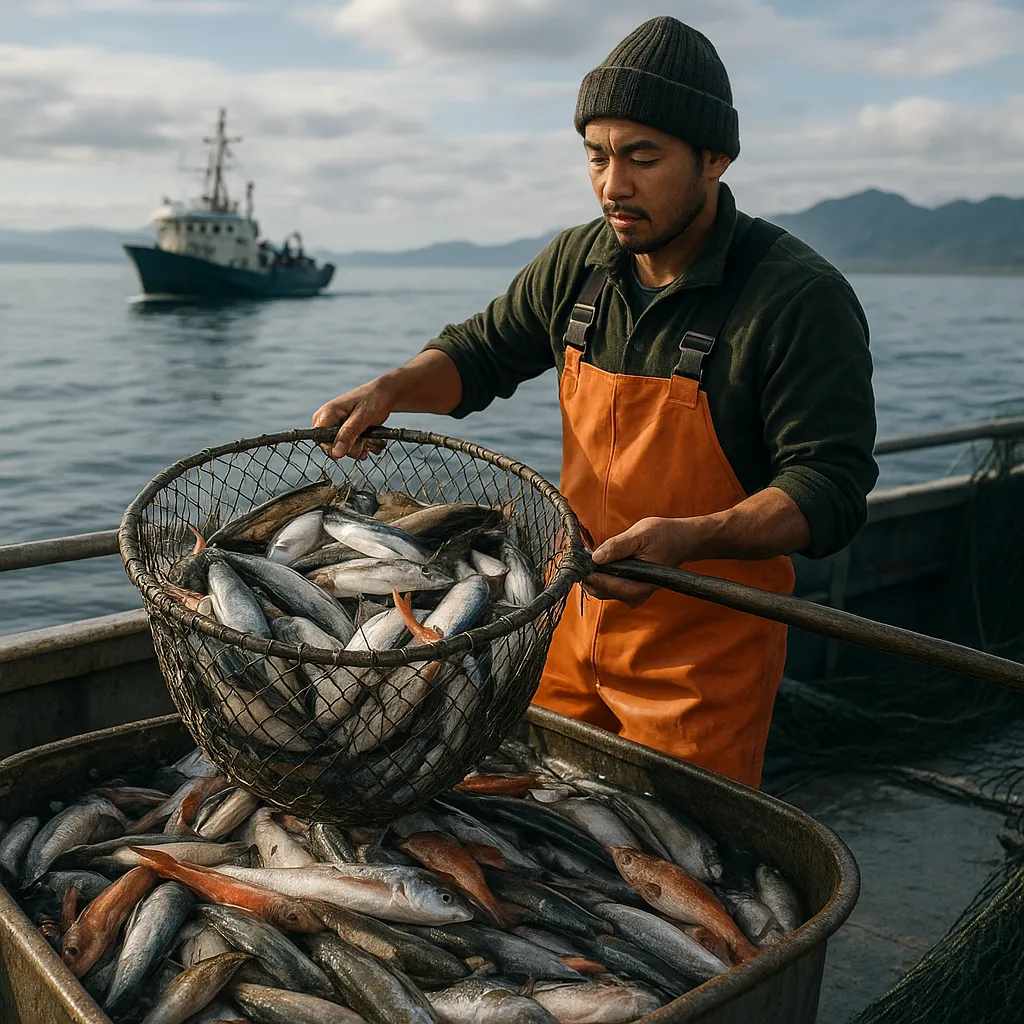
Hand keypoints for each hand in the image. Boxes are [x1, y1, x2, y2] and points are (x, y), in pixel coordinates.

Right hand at [313, 379, 395, 459]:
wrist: (382, 396)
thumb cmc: (373, 401)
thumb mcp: (363, 417)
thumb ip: (349, 433)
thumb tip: (336, 453)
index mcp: (326, 414)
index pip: (320, 440)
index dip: (334, 448)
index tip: (353, 446)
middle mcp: (326, 423)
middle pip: (332, 448)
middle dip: (352, 448)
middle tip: (366, 438)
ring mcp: (334, 429)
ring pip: (342, 450)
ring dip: (359, 447)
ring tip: (370, 437)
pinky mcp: (343, 434)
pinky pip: (349, 449)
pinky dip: (361, 447)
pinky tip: (369, 440)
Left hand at [584, 516, 706, 607]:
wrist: (681, 540)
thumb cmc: (664, 536)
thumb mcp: (641, 535)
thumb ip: (618, 547)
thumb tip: (596, 557)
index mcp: (639, 586)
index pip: (606, 586)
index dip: (589, 573)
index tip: (579, 560)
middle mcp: (634, 596)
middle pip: (599, 590)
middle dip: (588, 573)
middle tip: (582, 554)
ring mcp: (630, 594)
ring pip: (600, 588)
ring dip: (593, 573)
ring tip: (592, 554)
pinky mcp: (627, 588)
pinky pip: (606, 584)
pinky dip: (600, 573)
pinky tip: (601, 559)